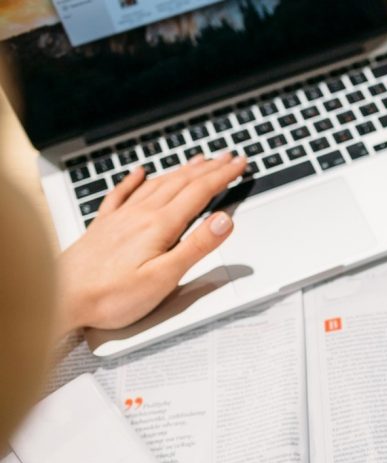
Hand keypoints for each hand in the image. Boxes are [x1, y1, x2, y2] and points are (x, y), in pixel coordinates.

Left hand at [55, 153, 247, 335]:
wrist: (62, 298)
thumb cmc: (111, 295)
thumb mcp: (165, 277)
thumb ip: (196, 246)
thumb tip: (224, 221)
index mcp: (159, 226)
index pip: (200, 193)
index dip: (223, 176)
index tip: (240, 164)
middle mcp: (140, 215)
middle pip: (181, 183)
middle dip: (209, 168)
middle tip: (228, 157)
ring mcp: (120, 218)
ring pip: (157, 184)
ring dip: (181, 170)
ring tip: (197, 161)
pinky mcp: (103, 227)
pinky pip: (122, 194)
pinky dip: (134, 180)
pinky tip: (138, 173)